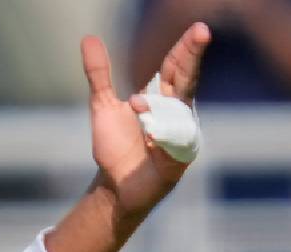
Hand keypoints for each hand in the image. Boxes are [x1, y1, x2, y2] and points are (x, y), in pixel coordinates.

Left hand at [81, 23, 209, 217]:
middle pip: (188, 80)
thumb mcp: (103, 105)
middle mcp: (177, 114)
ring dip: (159, 107)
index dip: (186, 48)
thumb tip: (88, 38)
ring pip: (178, 113)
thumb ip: (99, 74)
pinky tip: (150, 136)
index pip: (176, 67)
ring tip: (135, 104)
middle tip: (202, 32)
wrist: (114, 185)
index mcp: (163, 98)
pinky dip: (163, 137)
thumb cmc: (117, 145)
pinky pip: (176, 145)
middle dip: (192, 58)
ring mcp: (180, 137)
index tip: (198, 28)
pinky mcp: (176, 162)